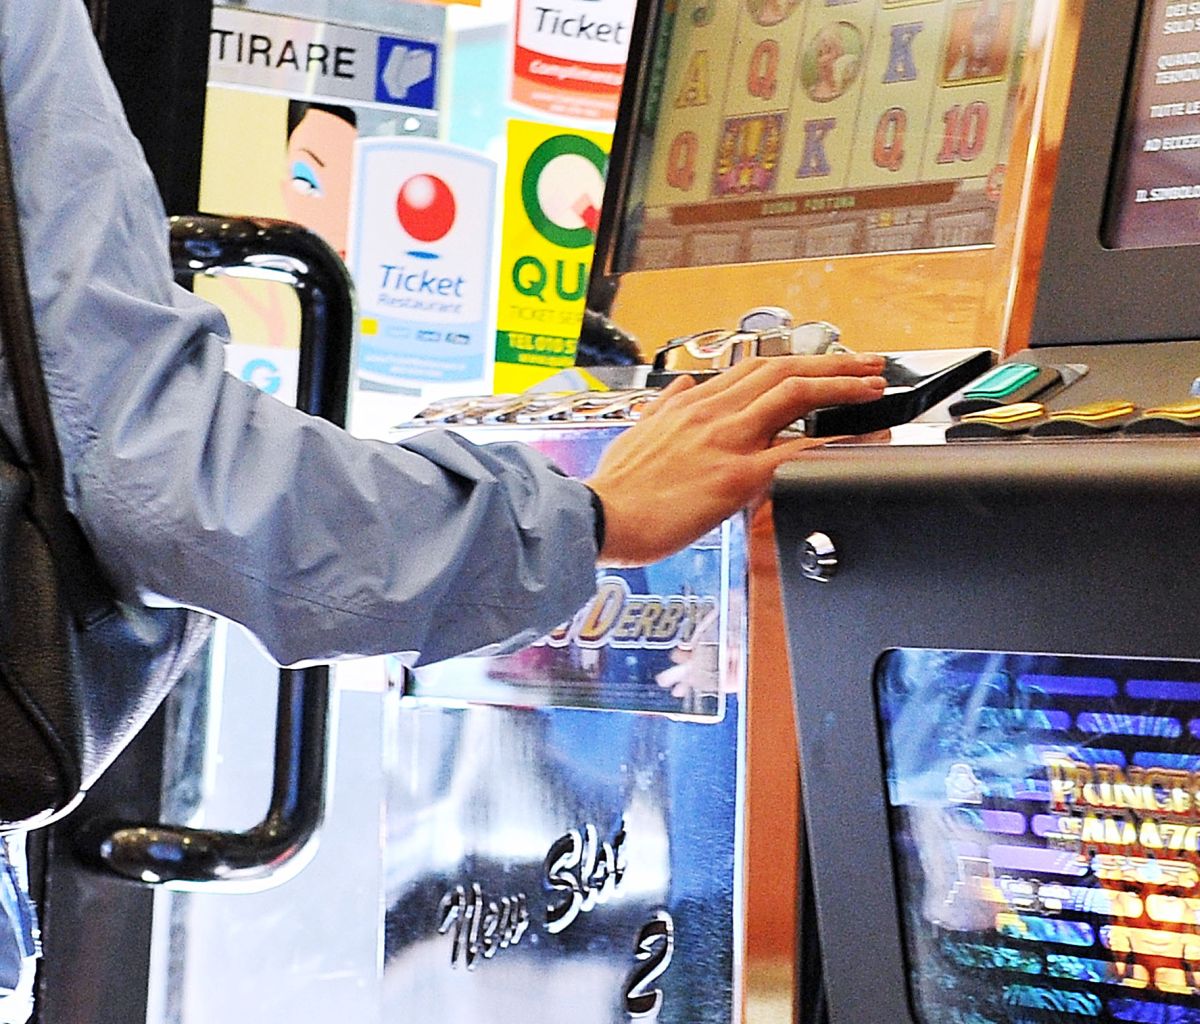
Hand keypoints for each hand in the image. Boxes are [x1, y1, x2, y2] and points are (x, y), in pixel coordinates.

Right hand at [585, 353, 886, 565]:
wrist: (598, 517)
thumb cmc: (615, 487)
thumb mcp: (637, 431)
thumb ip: (666, 406)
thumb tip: (684, 383)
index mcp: (691, 402)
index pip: (754, 367)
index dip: (795, 361)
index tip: (822, 362)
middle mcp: (712, 412)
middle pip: (784, 369)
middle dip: (833, 363)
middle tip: (867, 363)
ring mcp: (727, 440)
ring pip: (796, 395)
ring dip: (842, 387)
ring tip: (874, 388)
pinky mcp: (737, 476)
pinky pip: (799, 452)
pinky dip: (837, 442)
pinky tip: (861, 440)